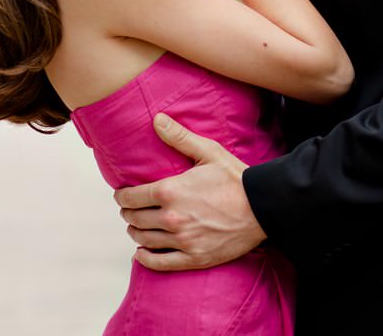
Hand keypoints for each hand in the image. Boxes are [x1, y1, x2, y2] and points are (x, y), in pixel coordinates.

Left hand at [113, 114, 265, 271]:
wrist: (261, 208)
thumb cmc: (234, 177)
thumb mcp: (208, 151)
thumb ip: (179, 136)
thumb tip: (156, 119)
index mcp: (171, 191)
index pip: (132, 196)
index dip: (122, 195)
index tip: (121, 194)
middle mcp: (172, 218)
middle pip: (135, 218)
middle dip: (128, 212)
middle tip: (128, 208)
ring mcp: (182, 241)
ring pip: (144, 240)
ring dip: (135, 232)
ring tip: (135, 226)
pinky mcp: (194, 258)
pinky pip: (160, 263)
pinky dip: (145, 259)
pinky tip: (141, 254)